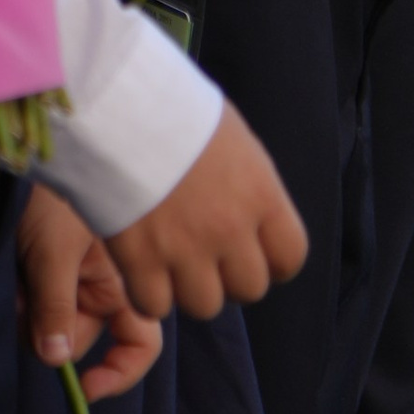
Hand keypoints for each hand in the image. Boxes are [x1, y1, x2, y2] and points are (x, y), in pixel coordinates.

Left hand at [15, 188, 162, 401]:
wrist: (32, 158)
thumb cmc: (54, 197)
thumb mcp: (54, 253)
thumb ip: (57, 310)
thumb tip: (56, 362)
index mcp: (125, 282)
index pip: (141, 343)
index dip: (120, 372)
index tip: (84, 387)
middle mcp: (105, 288)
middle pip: (81, 339)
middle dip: (48, 332)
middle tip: (22, 302)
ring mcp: (77, 282)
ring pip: (53, 327)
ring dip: (29, 315)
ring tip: (16, 277)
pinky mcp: (51, 276)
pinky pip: (36, 310)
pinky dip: (22, 301)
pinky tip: (13, 275)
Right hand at [106, 102, 307, 320]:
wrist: (122, 107)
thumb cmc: (179, 112)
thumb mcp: (235, 142)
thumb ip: (250, 188)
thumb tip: (253, 215)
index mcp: (261, 195)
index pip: (291, 256)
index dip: (274, 260)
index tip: (255, 251)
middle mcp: (231, 229)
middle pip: (249, 289)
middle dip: (231, 277)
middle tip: (209, 255)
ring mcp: (186, 250)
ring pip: (204, 305)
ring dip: (190, 289)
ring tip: (173, 261)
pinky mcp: (141, 262)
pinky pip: (154, 306)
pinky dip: (148, 294)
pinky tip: (142, 267)